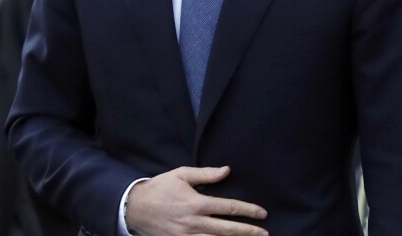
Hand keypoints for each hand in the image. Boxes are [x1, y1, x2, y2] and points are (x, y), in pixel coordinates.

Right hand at [125, 165, 267, 235]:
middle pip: (227, 230)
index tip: (262, 213)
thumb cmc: (161, 187)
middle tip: (264, 234)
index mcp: (196, 203)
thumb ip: (206, 174)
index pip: (228, 208)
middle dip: (248, 232)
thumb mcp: (182, 174)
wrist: (136, 207)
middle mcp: (194, 223)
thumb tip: (226, 170)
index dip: (247, 210)